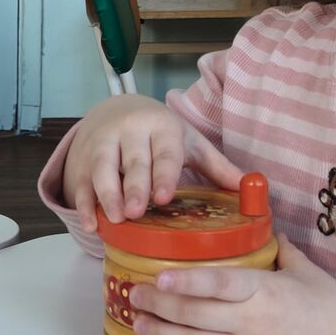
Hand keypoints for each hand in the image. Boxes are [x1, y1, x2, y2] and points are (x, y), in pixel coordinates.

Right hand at [61, 94, 246, 229]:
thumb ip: (217, 166)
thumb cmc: (160, 133)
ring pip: (102, 168)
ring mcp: (104, 143)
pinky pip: (81, 181)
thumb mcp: (190, 143)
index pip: (165, 152)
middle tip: (135, 212)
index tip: (164, 197)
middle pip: (132, 161)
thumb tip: (253, 187)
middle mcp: (131, 132)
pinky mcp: (84, 159)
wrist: (116, 109)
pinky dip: (84, 204)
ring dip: (106, 194)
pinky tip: (92, 225)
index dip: (163, 174)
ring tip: (115, 220)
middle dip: (133, 187)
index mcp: (162, 127)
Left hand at [129, 234, 335, 334]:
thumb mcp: (309, 273)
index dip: (185, 280)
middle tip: (136, 297)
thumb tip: (265, 226)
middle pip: (195, 314)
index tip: (158, 276)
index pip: (218, 283)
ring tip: (140, 325)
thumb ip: (282, 250)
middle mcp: (254, 323)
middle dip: (159, 306)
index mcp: (267, 291)